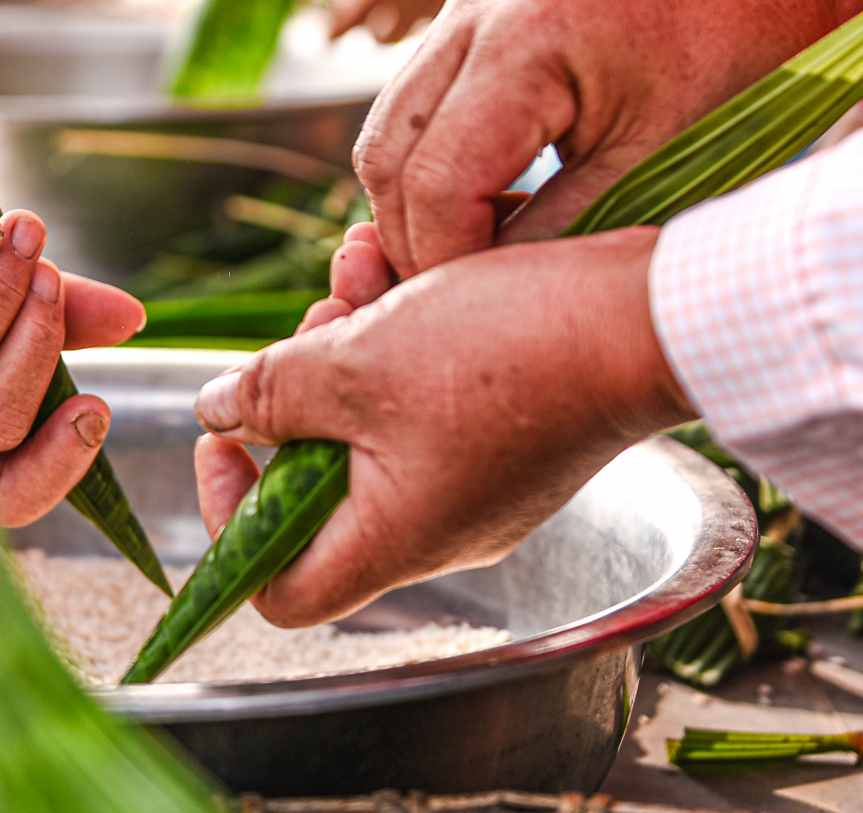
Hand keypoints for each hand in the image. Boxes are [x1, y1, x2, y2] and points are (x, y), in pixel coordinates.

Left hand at [191, 227, 690, 625]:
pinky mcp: (512, 438)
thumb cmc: (507, 352)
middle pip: (320, 488)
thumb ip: (271, 391)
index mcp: (393, 541)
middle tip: (312, 324)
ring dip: (348, 347)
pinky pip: (427, 405)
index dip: (234, 519)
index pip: (279, 588)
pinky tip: (400, 274)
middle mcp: (438, 530)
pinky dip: (401, 341)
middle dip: (297, 394)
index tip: (228, 440)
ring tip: (357, 274)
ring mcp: (480, 485)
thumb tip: (219, 411)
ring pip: (373, 428)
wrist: (644, 317)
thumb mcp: (356, 360)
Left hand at [329, 0, 499, 41]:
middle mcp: (410, 3)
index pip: (348, 19)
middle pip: (383, 37)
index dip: (334, 28)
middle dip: (372, 30)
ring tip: (404, 0)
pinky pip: (439, 15)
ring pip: (413, 28)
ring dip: (403, 21)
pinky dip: (430, 8)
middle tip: (370, 16)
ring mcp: (440, 3)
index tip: (328, 35)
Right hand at [351, 0, 862, 277]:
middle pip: (388, 154)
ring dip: (415, 210)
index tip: (480, 317)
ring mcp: (462, 3)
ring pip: (386, 136)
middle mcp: (478, 4)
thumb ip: (553, 237)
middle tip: (463, 301)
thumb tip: (468, 301)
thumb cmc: (725, 83)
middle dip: (415, 240)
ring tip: (475, 260)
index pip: (439, 178)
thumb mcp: (649, 176)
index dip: (445, 260)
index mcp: (530, 34)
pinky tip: (484, 212)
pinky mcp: (460, 17)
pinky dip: (430, 172)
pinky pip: (410, 114)